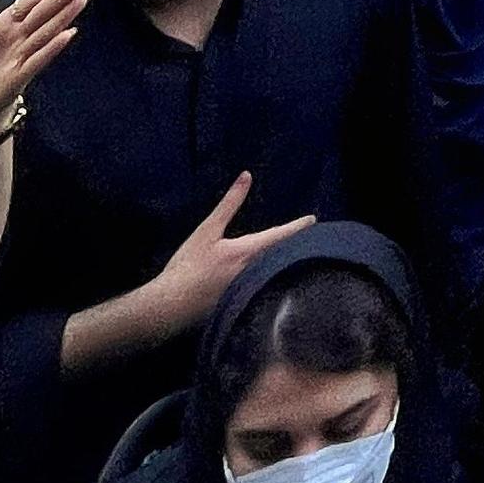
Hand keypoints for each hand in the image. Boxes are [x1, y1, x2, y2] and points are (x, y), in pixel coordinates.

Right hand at [139, 173, 316, 343]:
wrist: (170, 306)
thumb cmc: (188, 266)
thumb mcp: (207, 231)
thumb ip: (229, 203)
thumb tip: (246, 176)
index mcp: (249, 252)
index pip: (281, 235)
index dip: (298, 226)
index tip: (313, 220)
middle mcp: (256, 272)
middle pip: (283, 256)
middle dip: (295, 245)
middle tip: (309, 236)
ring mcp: (251, 291)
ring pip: (275, 272)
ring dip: (285, 261)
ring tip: (296, 252)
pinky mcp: (243, 304)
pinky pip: (264, 287)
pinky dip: (271, 277)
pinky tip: (272, 278)